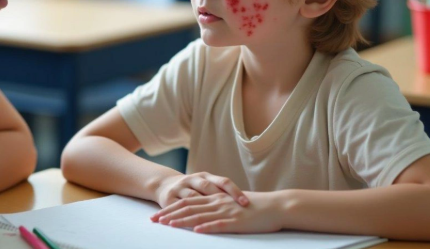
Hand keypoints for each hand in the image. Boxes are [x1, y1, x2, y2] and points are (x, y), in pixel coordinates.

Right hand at [151, 172, 248, 211]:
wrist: (163, 184)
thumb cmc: (192, 189)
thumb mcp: (205, 187)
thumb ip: (220, 193)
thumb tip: (247, 202)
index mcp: (205, 176)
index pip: (222, 182)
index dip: (234, 191)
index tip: (246, 202)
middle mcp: (192, 179)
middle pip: (207, 186)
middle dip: (220, 197)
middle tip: (234, 208)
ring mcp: (180, 188)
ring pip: (192, 198)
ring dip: (202, 208)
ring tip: (213, 217)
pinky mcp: (169, 198)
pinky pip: (178, 208)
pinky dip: (184, 216)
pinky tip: (190, 224)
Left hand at [152, 192, 282, 233]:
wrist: (275, 206)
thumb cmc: (254, 208)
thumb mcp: (231, 205)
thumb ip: (216, 208)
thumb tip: (201, 216)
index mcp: (215, 199)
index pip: (188, 203)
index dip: (171, 209)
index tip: (157, 216)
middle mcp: (217, 203)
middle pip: (189, 208)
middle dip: (170, 214)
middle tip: (154, 220)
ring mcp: (226, 212)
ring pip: (200, 215)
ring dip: (183, 221)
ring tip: (168, 225)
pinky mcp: (237, 221)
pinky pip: (219, 224)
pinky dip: (207, 227)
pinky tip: (196, 231)